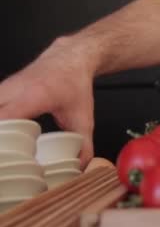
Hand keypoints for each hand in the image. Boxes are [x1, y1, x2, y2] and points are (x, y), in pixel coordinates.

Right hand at [0, 37, 96, 167]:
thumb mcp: (84, 118)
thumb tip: (80, 167)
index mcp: (34, 96)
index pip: (5, 118)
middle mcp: (14, 90)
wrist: (69, 59)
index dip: (1, 137)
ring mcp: (3, 88)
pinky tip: (4, 136)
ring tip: (4, 148)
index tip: (4, 154)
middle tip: (5, 157)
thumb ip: (84, 144)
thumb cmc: (74, 85)